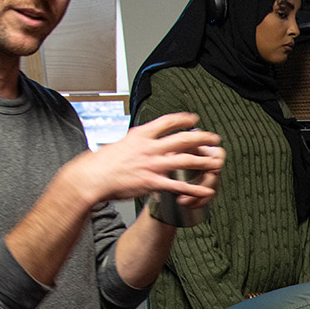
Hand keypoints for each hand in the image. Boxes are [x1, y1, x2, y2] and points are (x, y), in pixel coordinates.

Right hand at [61, 111, 223, 206]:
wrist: (92, 178)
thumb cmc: (102, 163)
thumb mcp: (120, 144)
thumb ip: (135, 141)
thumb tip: (140, 138)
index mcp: (141, 135)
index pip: (167, 122)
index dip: (183, 119)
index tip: (194, 118)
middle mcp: (149, 147)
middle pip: (183, 138)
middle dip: (202, 138)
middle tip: (214, 138)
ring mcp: (153, 165)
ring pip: (186, 160)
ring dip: (204, 161)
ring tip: (217, 162)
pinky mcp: (153, 182)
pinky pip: (179, 185)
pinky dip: (195, 188)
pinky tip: (206, 190)